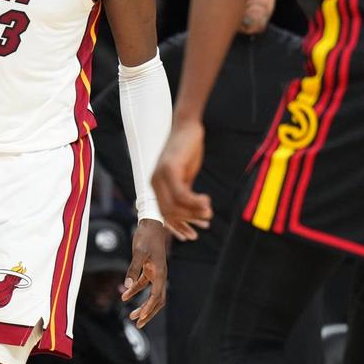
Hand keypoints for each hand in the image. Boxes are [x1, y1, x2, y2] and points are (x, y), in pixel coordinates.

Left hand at [122, 219, 167, 327]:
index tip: (141, 319)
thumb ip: (133, 269)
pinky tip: (125, 295)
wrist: (150, 222)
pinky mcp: (148, 267)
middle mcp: (160, 274)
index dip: (149, 309)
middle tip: (139, 324)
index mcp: (160, 273)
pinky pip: (143, 283)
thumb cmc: (146, 236)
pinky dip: (135, 290)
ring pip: (151, 294)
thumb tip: (127, 287)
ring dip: (143, 305)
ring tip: (132, 316)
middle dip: (149, 312)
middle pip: (157, 300)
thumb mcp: (138, 252)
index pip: (156, 297)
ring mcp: (155, 271)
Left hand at [152, 120, 212, 238]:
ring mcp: (160, 176)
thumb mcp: (185, 175)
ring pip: (175, 206)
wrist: (187, 126)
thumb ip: (184, 192)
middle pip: (169, 213)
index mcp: (156, 185)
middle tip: (207, 221)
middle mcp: (154, 182)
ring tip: (208, 213)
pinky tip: (206, 201)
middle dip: (189, 221)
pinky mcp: (169, 169)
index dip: (178, 227)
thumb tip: (192, 213)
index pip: (164, 214)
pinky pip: (181, 194)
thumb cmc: (187, 150)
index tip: (191, 236)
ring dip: (194, 213)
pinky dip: (195, 202)